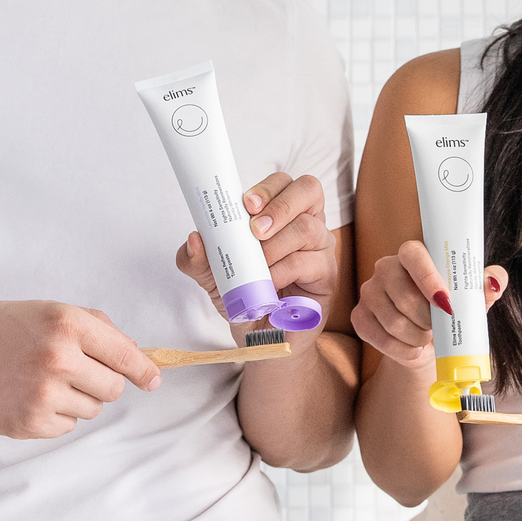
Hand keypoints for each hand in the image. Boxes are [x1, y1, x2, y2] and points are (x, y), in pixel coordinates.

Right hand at [0, 300, 160, 439]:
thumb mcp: (47, 311)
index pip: (124, 354)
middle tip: (73, 371)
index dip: (144, 370)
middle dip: (102, 382)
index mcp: (67, 324)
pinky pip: (68, 426)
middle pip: (114, 387)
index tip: (154, 380)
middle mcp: (59, 357)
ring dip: (77, 398)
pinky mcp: (31, 422)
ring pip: (93, 408)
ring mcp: (45, 393)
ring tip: (43, 381)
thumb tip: (134, 352)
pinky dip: (56, 415)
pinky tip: (30, 396)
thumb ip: (93, 327)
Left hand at [176, 172, 337, 329]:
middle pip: (309, 190)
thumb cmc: (245, 299)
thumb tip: (194, 238)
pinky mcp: (326, 276)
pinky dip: (281, 271)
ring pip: (307, 228)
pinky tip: (267, 283)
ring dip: (275, 245)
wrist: (261, 338)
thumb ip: (198, 258)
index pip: (284, 183)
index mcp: (282, 215)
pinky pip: (307, 262)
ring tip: (257, 265)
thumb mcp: (213, 277)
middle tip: (255, 230)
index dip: (268, 187)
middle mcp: (306, 224)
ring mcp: (320, 249)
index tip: (246, 204)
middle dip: (279, 206)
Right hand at [351, 239, 508, 368]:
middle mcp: (385, 268)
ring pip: (393, 321)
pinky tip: (414, 349)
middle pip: (403, 294)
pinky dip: (403, 351)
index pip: (412, 253)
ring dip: (417, 337)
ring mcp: (369, 292)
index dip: (427, 276)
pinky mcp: (360, 318)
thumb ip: (486, 286)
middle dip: (427, 320)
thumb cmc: (449, 312)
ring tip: (428, 338)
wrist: (427, 342)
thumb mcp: (471, 299)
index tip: (446, 302)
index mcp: (412, 254)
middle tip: (440, 328)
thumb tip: (494, 281)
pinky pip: (381, 338)